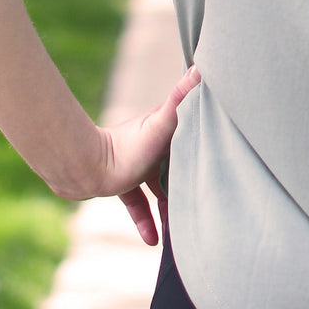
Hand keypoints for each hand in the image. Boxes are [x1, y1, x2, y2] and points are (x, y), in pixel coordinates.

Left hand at [94, 65, 200, 245]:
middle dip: (191, 186)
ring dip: (170, 210)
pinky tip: (153, 241)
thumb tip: (200, 67)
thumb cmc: (125, 147)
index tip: (225, 167)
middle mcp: (154, 148)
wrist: (83, 169)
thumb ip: (181, 97)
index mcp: (167, 131)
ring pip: (160, 191)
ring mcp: (138, 167)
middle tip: (207, 207)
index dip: (207, 152)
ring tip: (182, 232)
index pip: (194, 141)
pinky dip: (146, 222)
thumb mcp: (161, 123)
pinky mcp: (122, 185)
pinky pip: (138, 205)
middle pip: (179, 169)